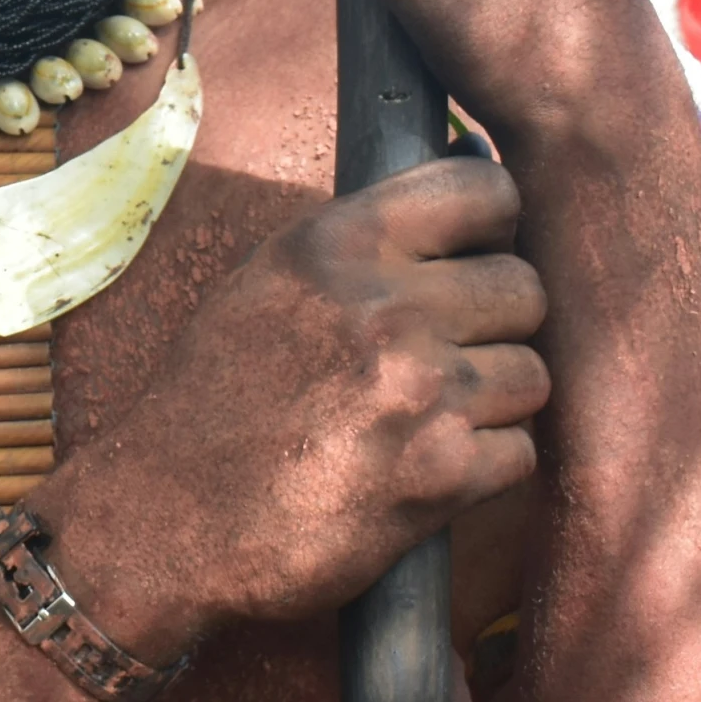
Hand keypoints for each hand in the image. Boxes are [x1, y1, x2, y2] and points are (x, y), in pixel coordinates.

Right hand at [63, 158, 547, 655]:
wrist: (169, 516)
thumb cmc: (218, 393)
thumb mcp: (273, 277)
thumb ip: (363, 239)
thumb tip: (464, 185)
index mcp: (339, 242)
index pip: (485, 190)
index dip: (495, 224)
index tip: (477, 252)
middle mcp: (385, 306)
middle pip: (524, 287)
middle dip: (498, 321)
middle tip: (452, 350)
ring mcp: (419, 391)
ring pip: (531, 372)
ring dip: (495, 396)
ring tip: (432, 411)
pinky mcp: (441, 476)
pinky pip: (520, 450)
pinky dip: (485, 462)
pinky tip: (428, 463)